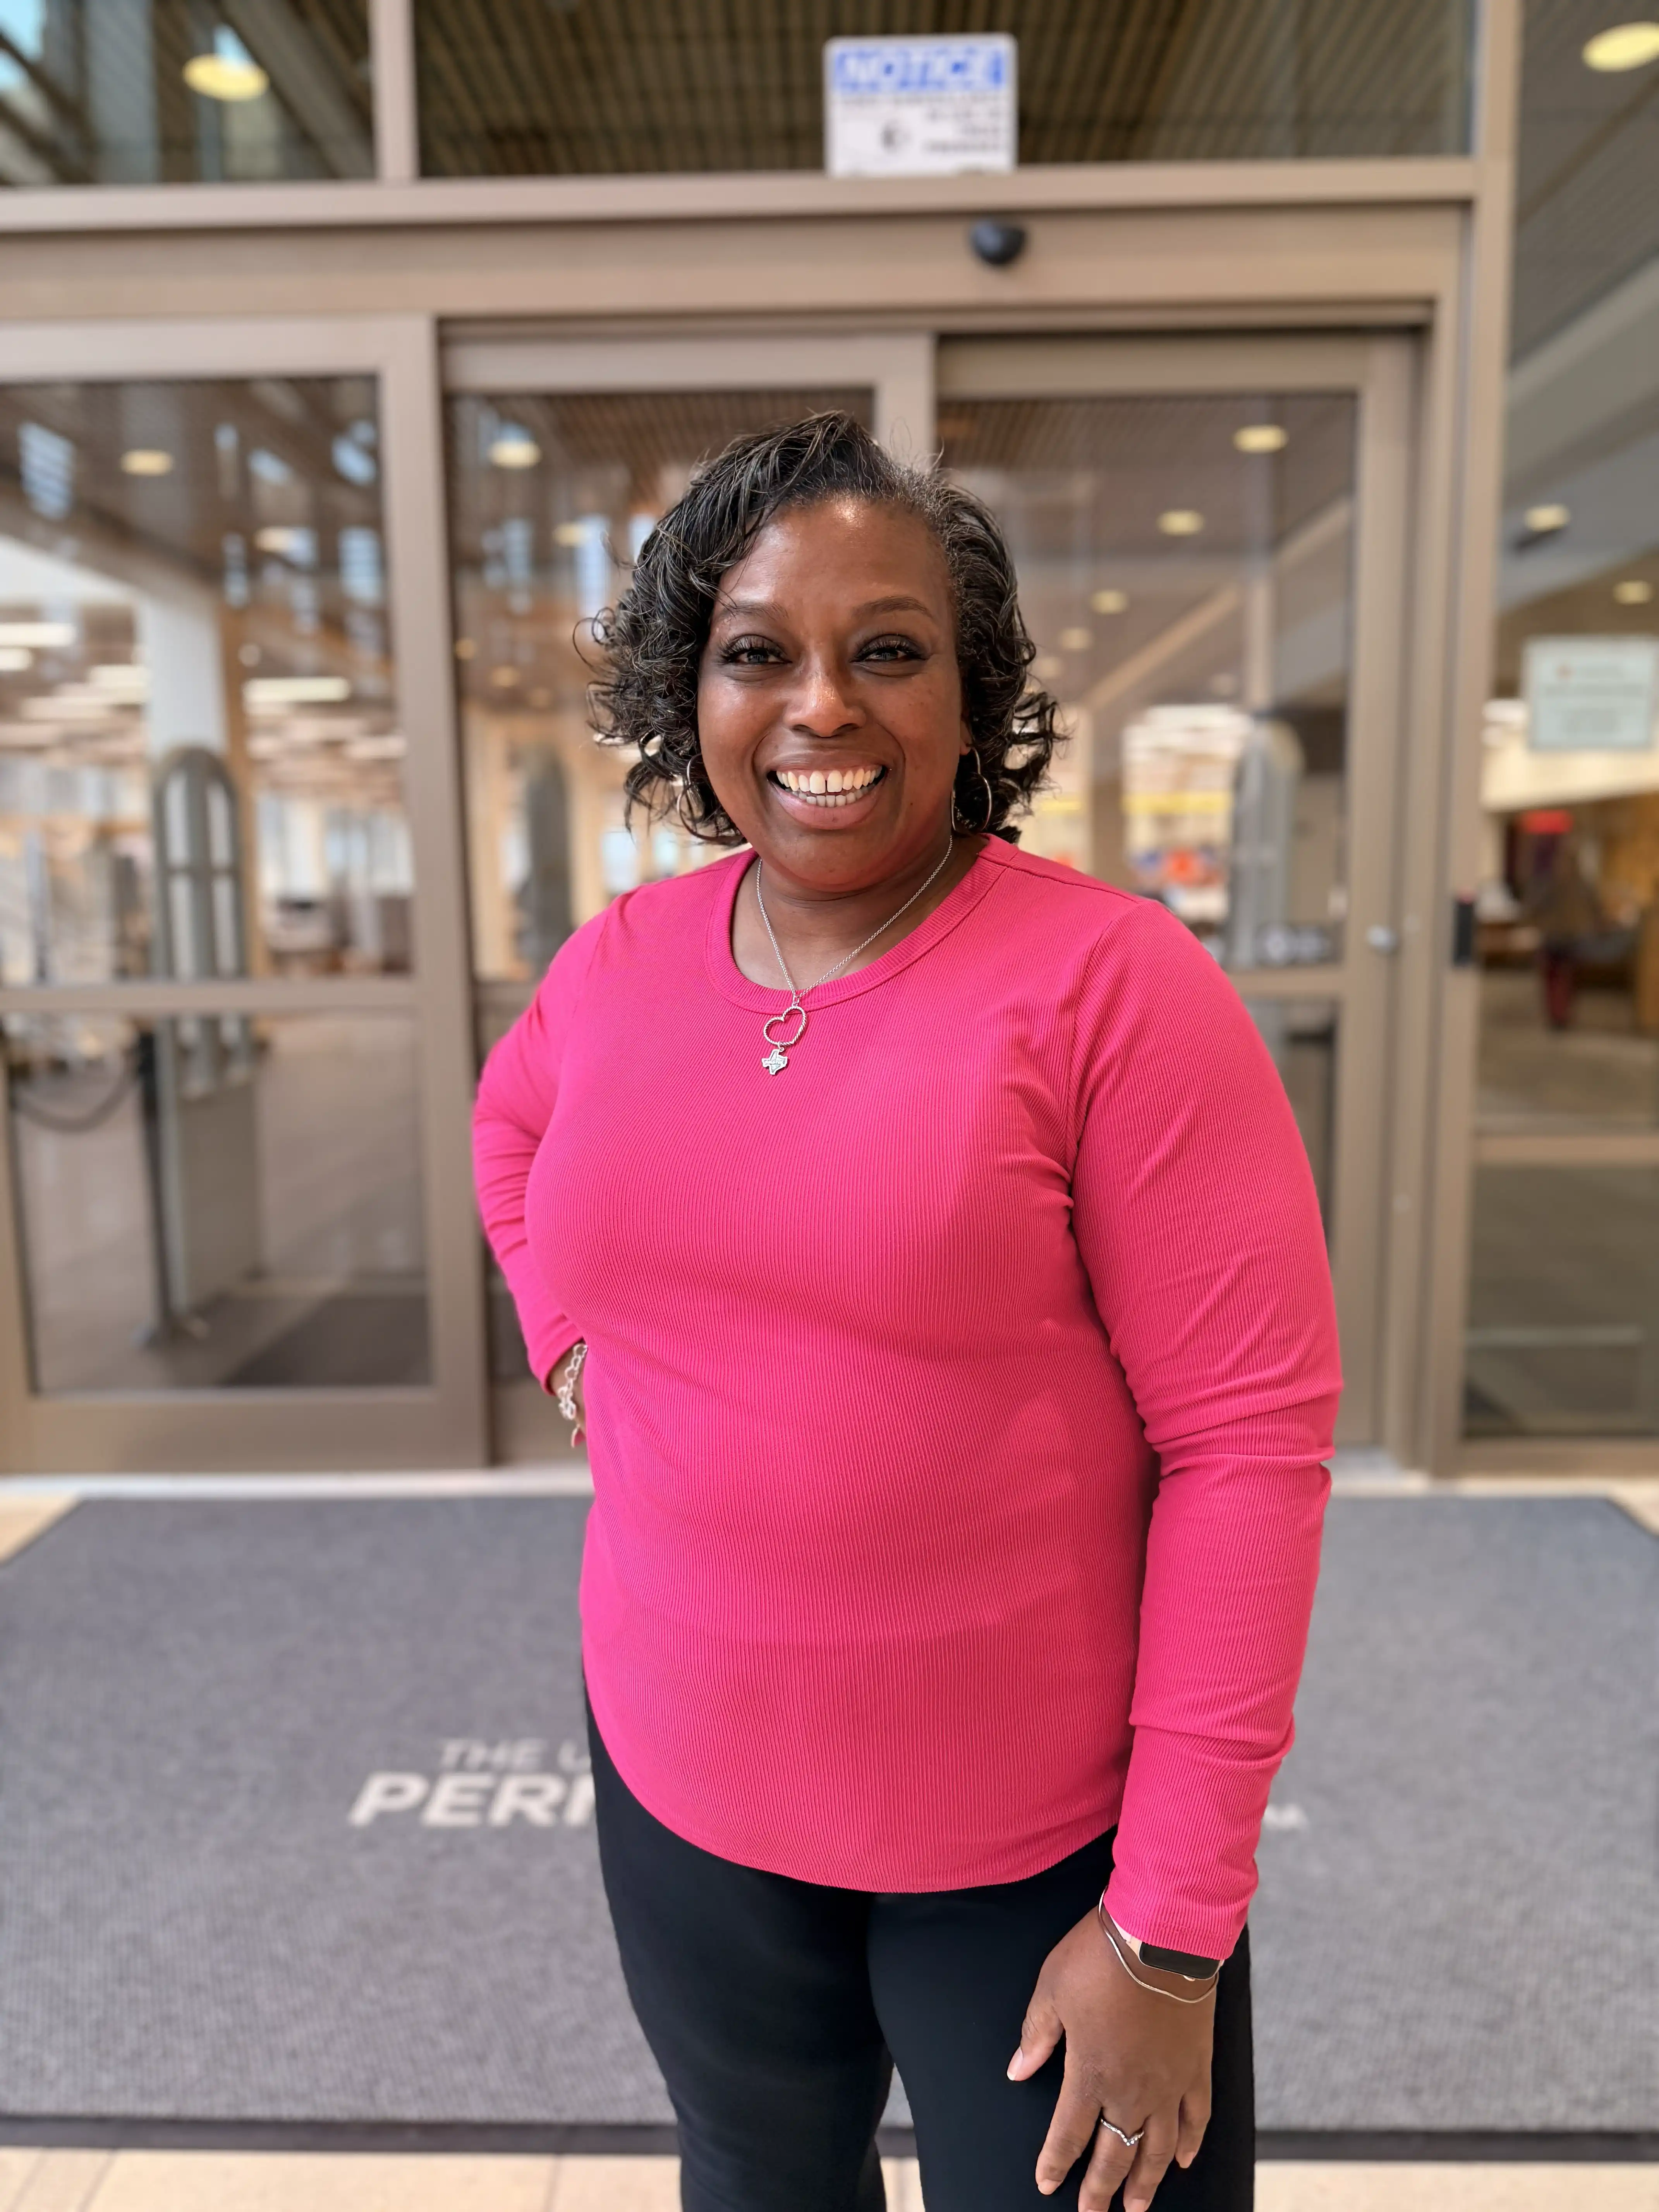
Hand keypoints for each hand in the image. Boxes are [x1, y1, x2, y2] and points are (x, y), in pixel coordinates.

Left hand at [1007, 1910, 1213, 2210]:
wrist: (1161, 1934)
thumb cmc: (1100, 1957)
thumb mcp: (1052, 1989)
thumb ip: (1036, 2035)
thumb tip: (1017, 2071)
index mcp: (1090, 2074)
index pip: (1068, 2134)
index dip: (1056, 2163)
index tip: (1047, 2184)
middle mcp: (1131, 2090)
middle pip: (1113, 2153)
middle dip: (1100, 2188)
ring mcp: (1168, 2083)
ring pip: (1157, 2148)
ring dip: (1146, 2181)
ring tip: (1136, 2205)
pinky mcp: (1196, 2066)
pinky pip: (1196, 2118)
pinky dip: (1190, 2143)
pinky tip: (1183, 2159)